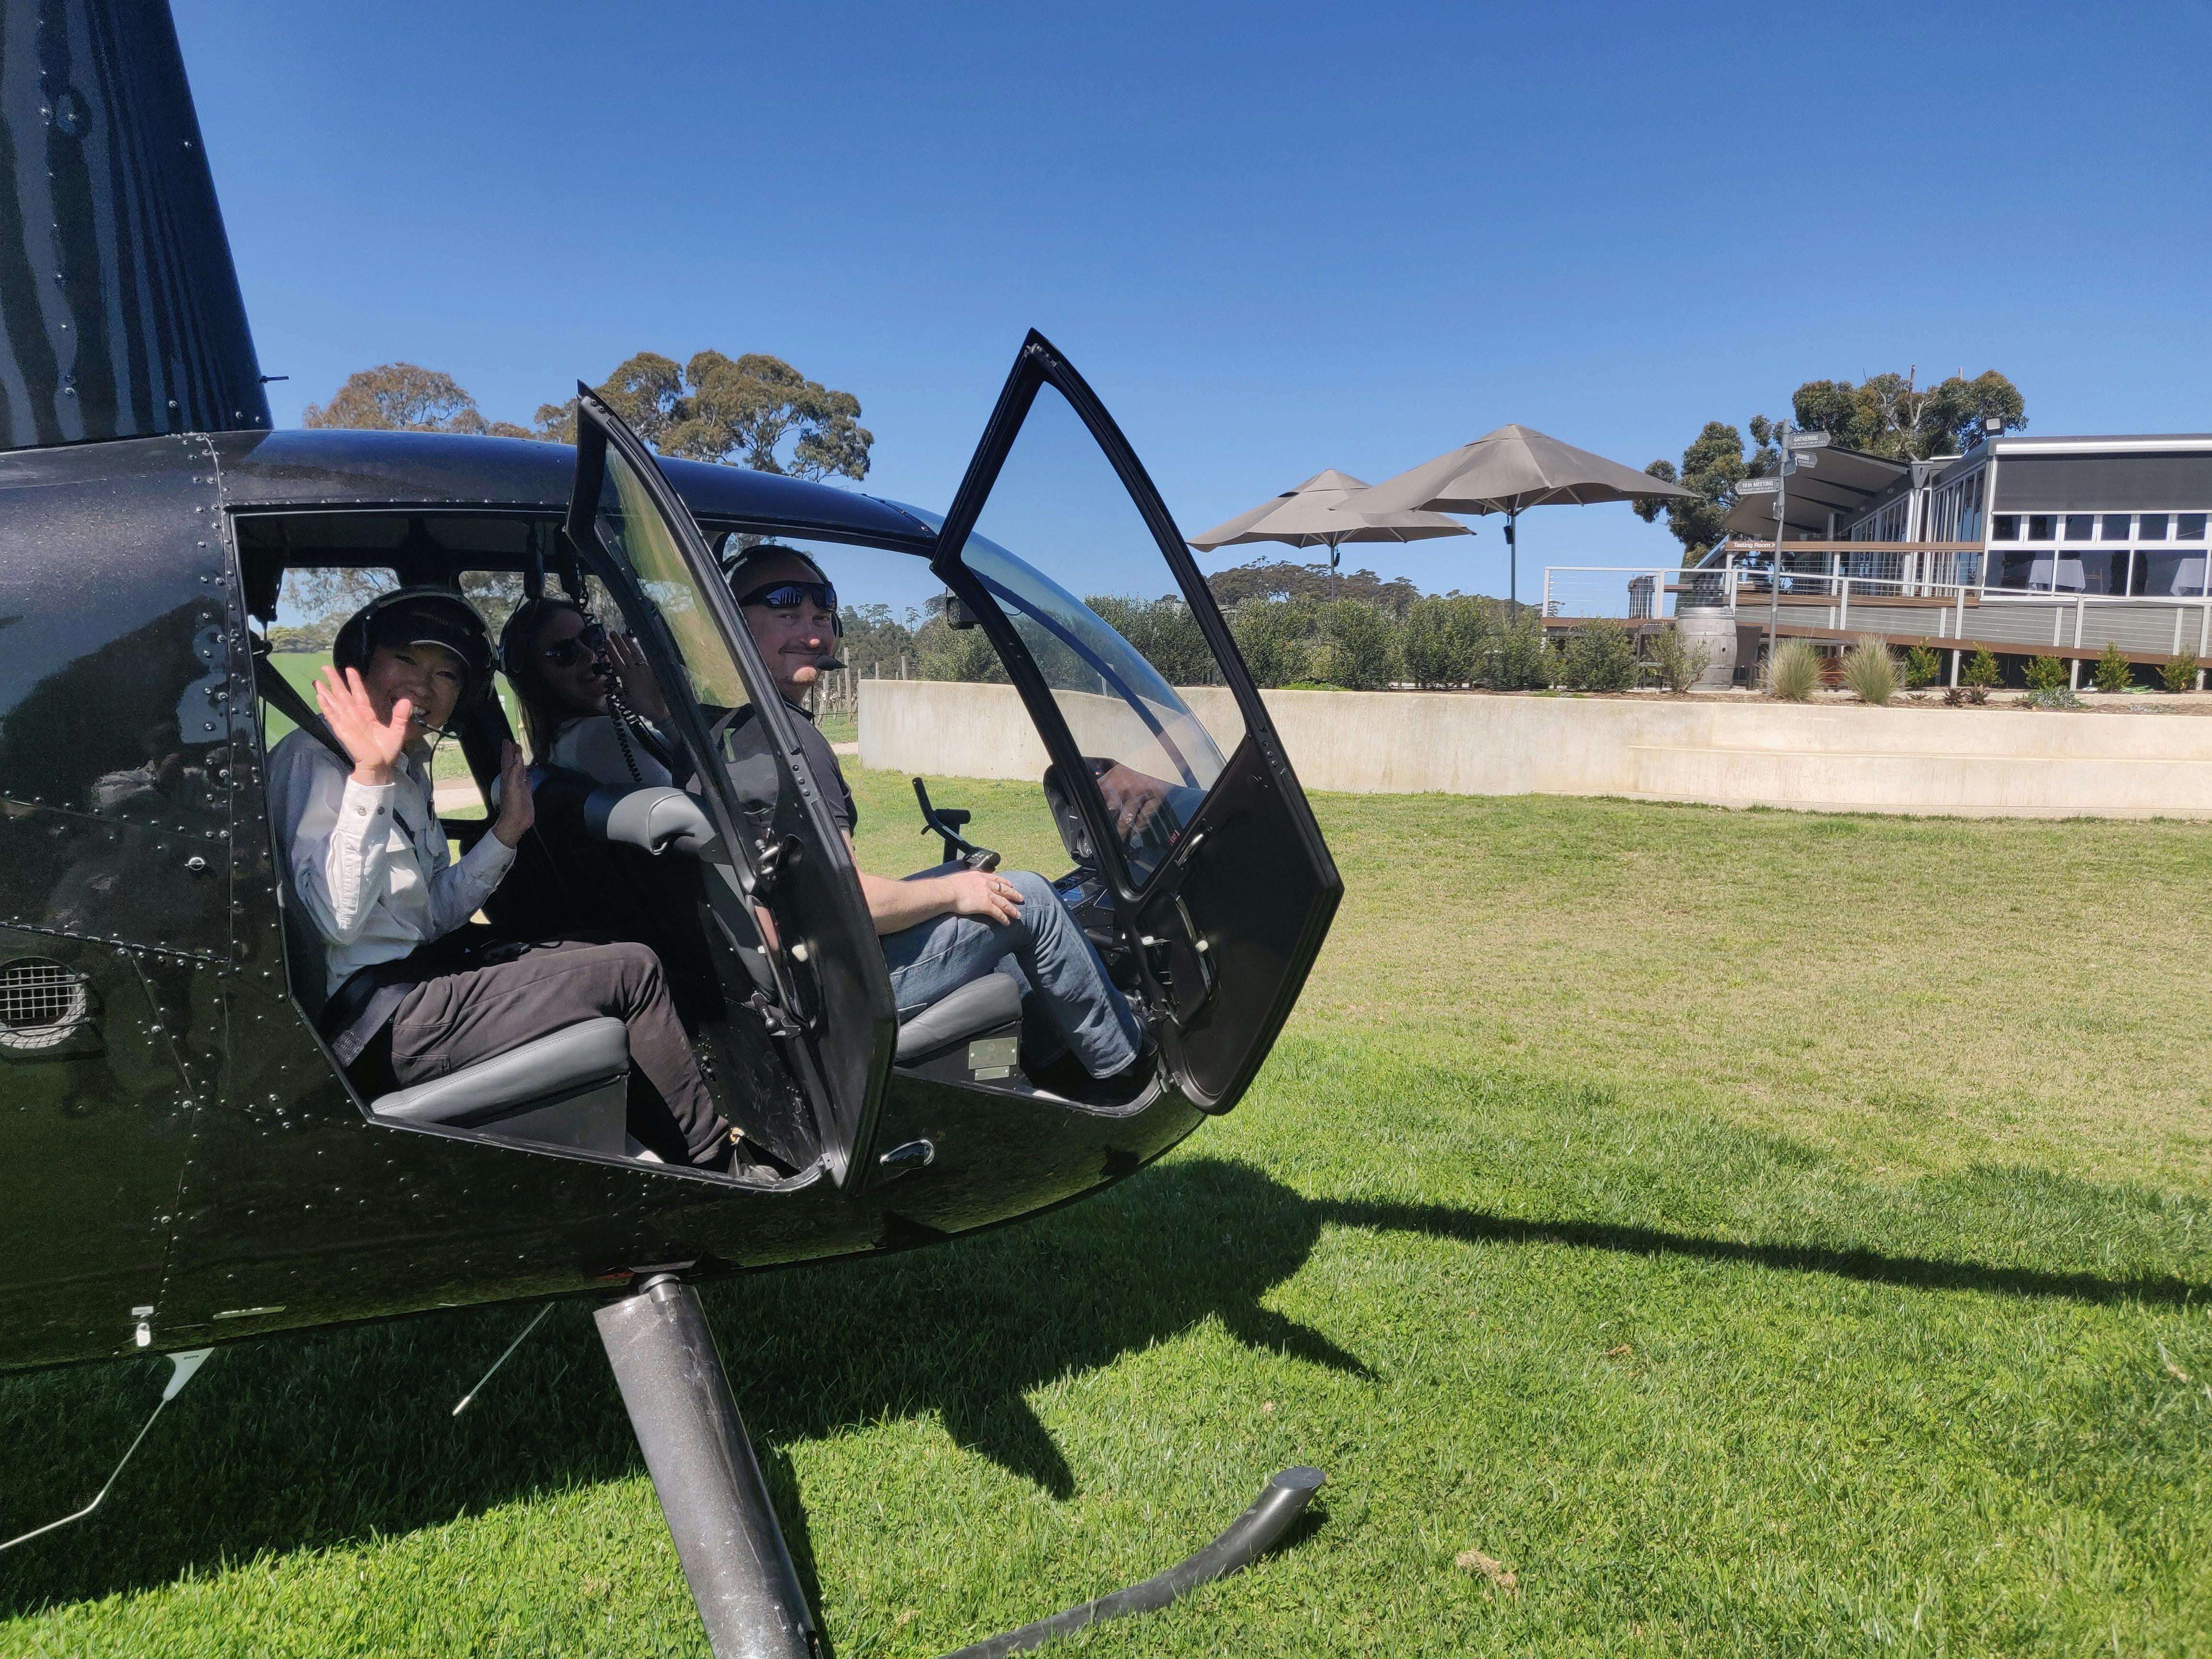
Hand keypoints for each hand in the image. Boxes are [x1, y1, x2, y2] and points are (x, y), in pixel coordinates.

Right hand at [315, 665, 407, 786]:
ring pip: (335, 703)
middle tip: (326, 667)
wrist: (379, 766)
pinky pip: (333, 716)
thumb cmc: (386, 751)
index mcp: (367, 715)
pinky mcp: (342, 730)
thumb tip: (406, 700)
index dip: (354, 682)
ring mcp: (347, 722)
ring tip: (317, 680)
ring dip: (326, 692)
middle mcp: (355, 716)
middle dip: (335, 681)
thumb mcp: (397, 731)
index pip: (359, 694)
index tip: (350, 669)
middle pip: (343, 695)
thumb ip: (400, 716)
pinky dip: (326, 706)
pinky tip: (320, 697)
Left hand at [491, 740, 534, 846]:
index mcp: (508, 777)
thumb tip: (517, 755)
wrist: (516, 821)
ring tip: (521, 755)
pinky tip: (529, 773)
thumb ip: (515, 771)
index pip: (507, 761)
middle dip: (513, 754)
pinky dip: (528, 775)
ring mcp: (520, 786)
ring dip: (520, 763)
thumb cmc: (512, 804)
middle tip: (514, 744)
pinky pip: (527, 781)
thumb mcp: (513, 785)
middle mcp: (513, 780)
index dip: (507, 751)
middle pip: (513, 764)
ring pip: (520, 771)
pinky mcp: (526, 793)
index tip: (507, 740)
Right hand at [606, 632, 669, 721]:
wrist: (658, 709)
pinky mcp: (652, 671)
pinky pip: (644, 658)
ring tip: (623, 635)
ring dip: (629, 643)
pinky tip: (636, 647)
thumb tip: (614, 684)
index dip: (610, 651)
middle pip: (624, 653)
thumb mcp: (625, 700)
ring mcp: (644, 669)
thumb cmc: (640, 707)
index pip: (616, 661)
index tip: (605, 642)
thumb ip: (619, 691)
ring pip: (635, 653)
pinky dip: (639, 651)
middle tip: (612, 633)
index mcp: (626, 678)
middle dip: (617, 642)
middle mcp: (635, 671)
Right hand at [943, 868, 1023, 924]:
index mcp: (980, 876)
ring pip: (1004, 902)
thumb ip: (966, 881)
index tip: (1011, 884)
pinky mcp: (985, 905)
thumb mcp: (960, 878)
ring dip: (1012, 909)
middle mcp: (986, 884)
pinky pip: (998, 913)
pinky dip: (1003, 918)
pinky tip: (1007, 922)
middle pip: (1004, 889)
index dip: (1005, 882)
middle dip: (1014, 894)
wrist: (947, 891)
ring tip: (1018, 915)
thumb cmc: (948, 886)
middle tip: (1021, 898)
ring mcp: (987, 894)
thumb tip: (963, 885)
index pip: (996, 878)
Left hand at [1095, 761, 1169, 839]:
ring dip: (1122, 830)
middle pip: (1112, 810)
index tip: (1091, 817)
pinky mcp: (1155, 797)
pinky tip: (1135, 833)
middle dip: (1107, 822)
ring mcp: (1141, 794)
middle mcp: (1125, 787)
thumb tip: (1095, 789)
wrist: (1162, 752)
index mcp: (1115, 778)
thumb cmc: (1140, 759)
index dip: (1095, 808)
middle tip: (1104, 833)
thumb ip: (1107, 778)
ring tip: (1119, 838)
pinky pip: (1145, 815)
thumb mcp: (1119, 765)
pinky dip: (1140, 826)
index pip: (1100, 796)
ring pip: (1127, 817)